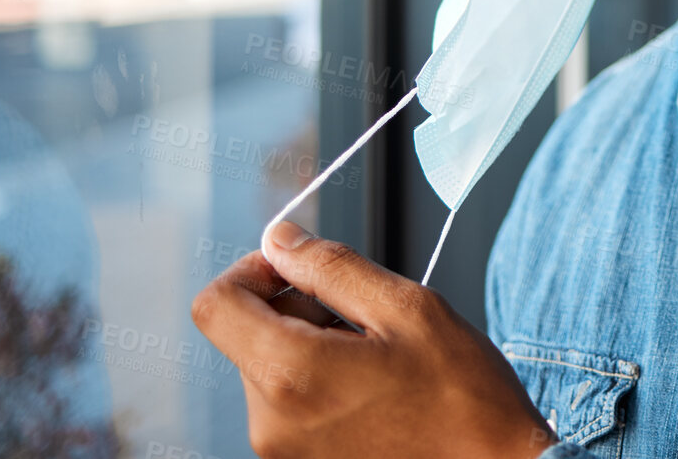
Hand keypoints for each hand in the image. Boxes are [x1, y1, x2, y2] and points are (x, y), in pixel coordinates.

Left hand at [191, 221, 557, 458]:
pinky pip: (289, 404)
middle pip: (247, 334)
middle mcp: (271, 422)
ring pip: (271, 368)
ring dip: (312, 347)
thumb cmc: (463, 397)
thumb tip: (280, 239)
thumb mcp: (407, 308)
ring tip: (378, 362)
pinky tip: (374, 391)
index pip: (214, 305)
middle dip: (297, 310)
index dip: (251, 270)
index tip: (296, 268)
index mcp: (292, 373)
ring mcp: (282, 452)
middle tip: (366, 320)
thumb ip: (332, 267)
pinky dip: (321, 382)